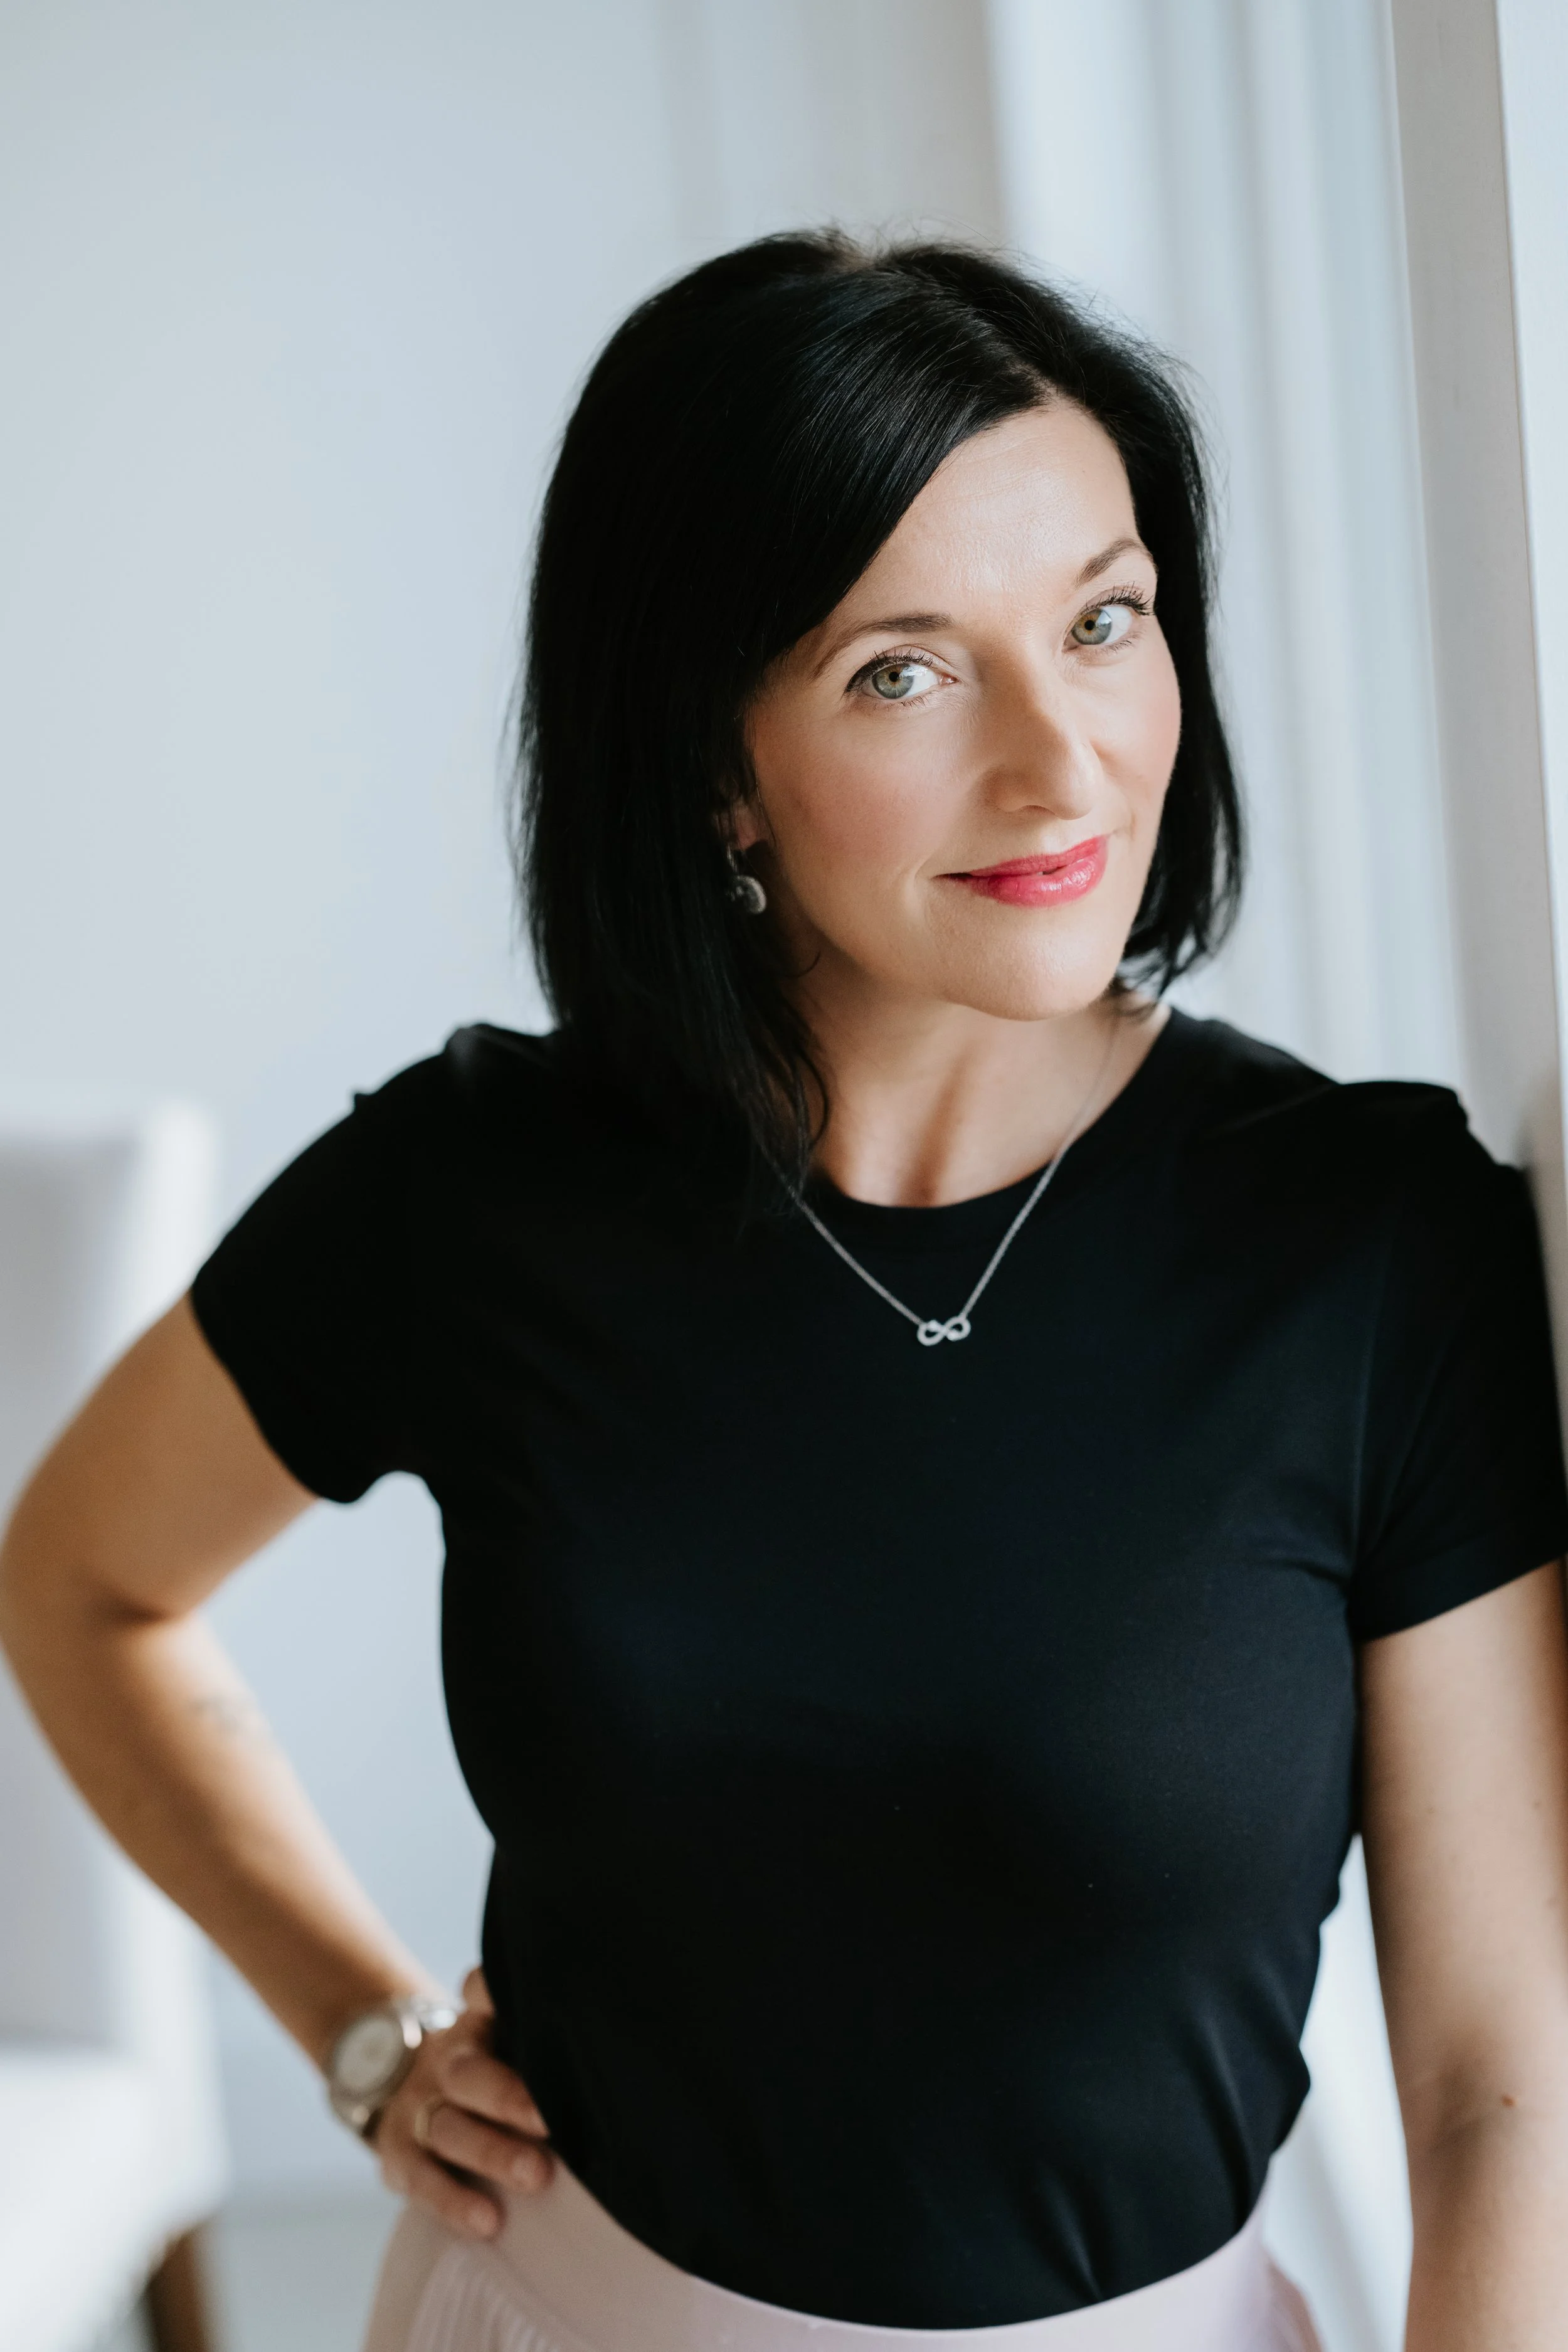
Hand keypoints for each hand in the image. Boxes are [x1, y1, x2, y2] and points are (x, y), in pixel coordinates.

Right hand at [373, 1967, 551, 2238]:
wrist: (412, 2093)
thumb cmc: (490, 2070)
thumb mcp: (506, 2038)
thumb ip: (541, 2034)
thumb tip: (607, 2029)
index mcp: (476, 2025)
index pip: (481, 1993)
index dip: (496, 1995)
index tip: (543, 2008)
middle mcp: (444, 2061)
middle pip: (469, 2074)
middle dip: (508, 2098)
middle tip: (550, 2121)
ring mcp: (416, 2108)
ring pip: (448, 2128)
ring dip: (491, 2153)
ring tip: (536, 2177)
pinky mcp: (398, 2156)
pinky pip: (420, 2179)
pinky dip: (453, 2202)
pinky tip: (489, 2222)